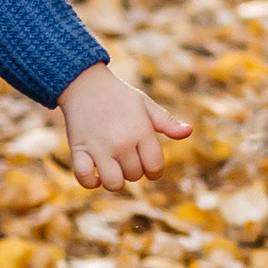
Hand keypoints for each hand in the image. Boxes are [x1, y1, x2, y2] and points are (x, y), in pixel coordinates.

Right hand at [62, 59, 192, 191]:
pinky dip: (91, 182)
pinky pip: (85, 179)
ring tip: (113, 168)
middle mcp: (122, 142)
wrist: (85, 84)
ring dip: (114, 180)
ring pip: (113, 183)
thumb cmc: (119, 96)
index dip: (154, 170)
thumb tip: (188, 132)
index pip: (155, 167)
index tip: (148, 165)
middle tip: (127, 156)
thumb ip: (167, 122)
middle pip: (134, 175)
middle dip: (134, 170)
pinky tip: (96, 174)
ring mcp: (99, 148)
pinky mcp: (79, 150)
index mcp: (141, 131)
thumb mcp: (146, 105)